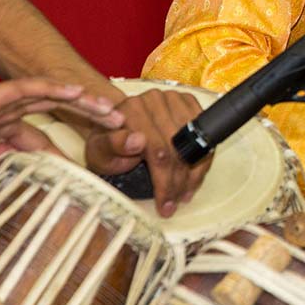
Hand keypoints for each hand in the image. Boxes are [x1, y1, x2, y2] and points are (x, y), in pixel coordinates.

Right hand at [0, 78, 123, 166]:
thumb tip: (33, 172)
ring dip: (83, 101)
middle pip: (57, 111)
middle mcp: (7, 111)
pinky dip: (54, 89)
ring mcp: (2, 101)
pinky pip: (30, 87)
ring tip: (110, 109)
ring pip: (53, 96)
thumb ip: (0, 162)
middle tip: (119, 125)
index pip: (40, 137)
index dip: (65, 148)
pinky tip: (76, 93)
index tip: (91, 163)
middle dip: (89, 116)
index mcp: (1, 128)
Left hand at [84, 89, 211, 216]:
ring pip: (194, 142)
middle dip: (178, 182)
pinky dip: (202, 158)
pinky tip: (194, 175)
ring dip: (192, 173)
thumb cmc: (107, 145)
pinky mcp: (188, 102)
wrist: (118, 128)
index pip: (158, 150)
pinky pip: (204, 133)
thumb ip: (113, 145)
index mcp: (131, 108)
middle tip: (175, 203)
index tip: (165, 205)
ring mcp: (174, 99)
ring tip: (185, 193)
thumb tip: (138, 140)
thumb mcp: (99, 152)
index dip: (164, 181)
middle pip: (178, 148)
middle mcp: (155, 99)